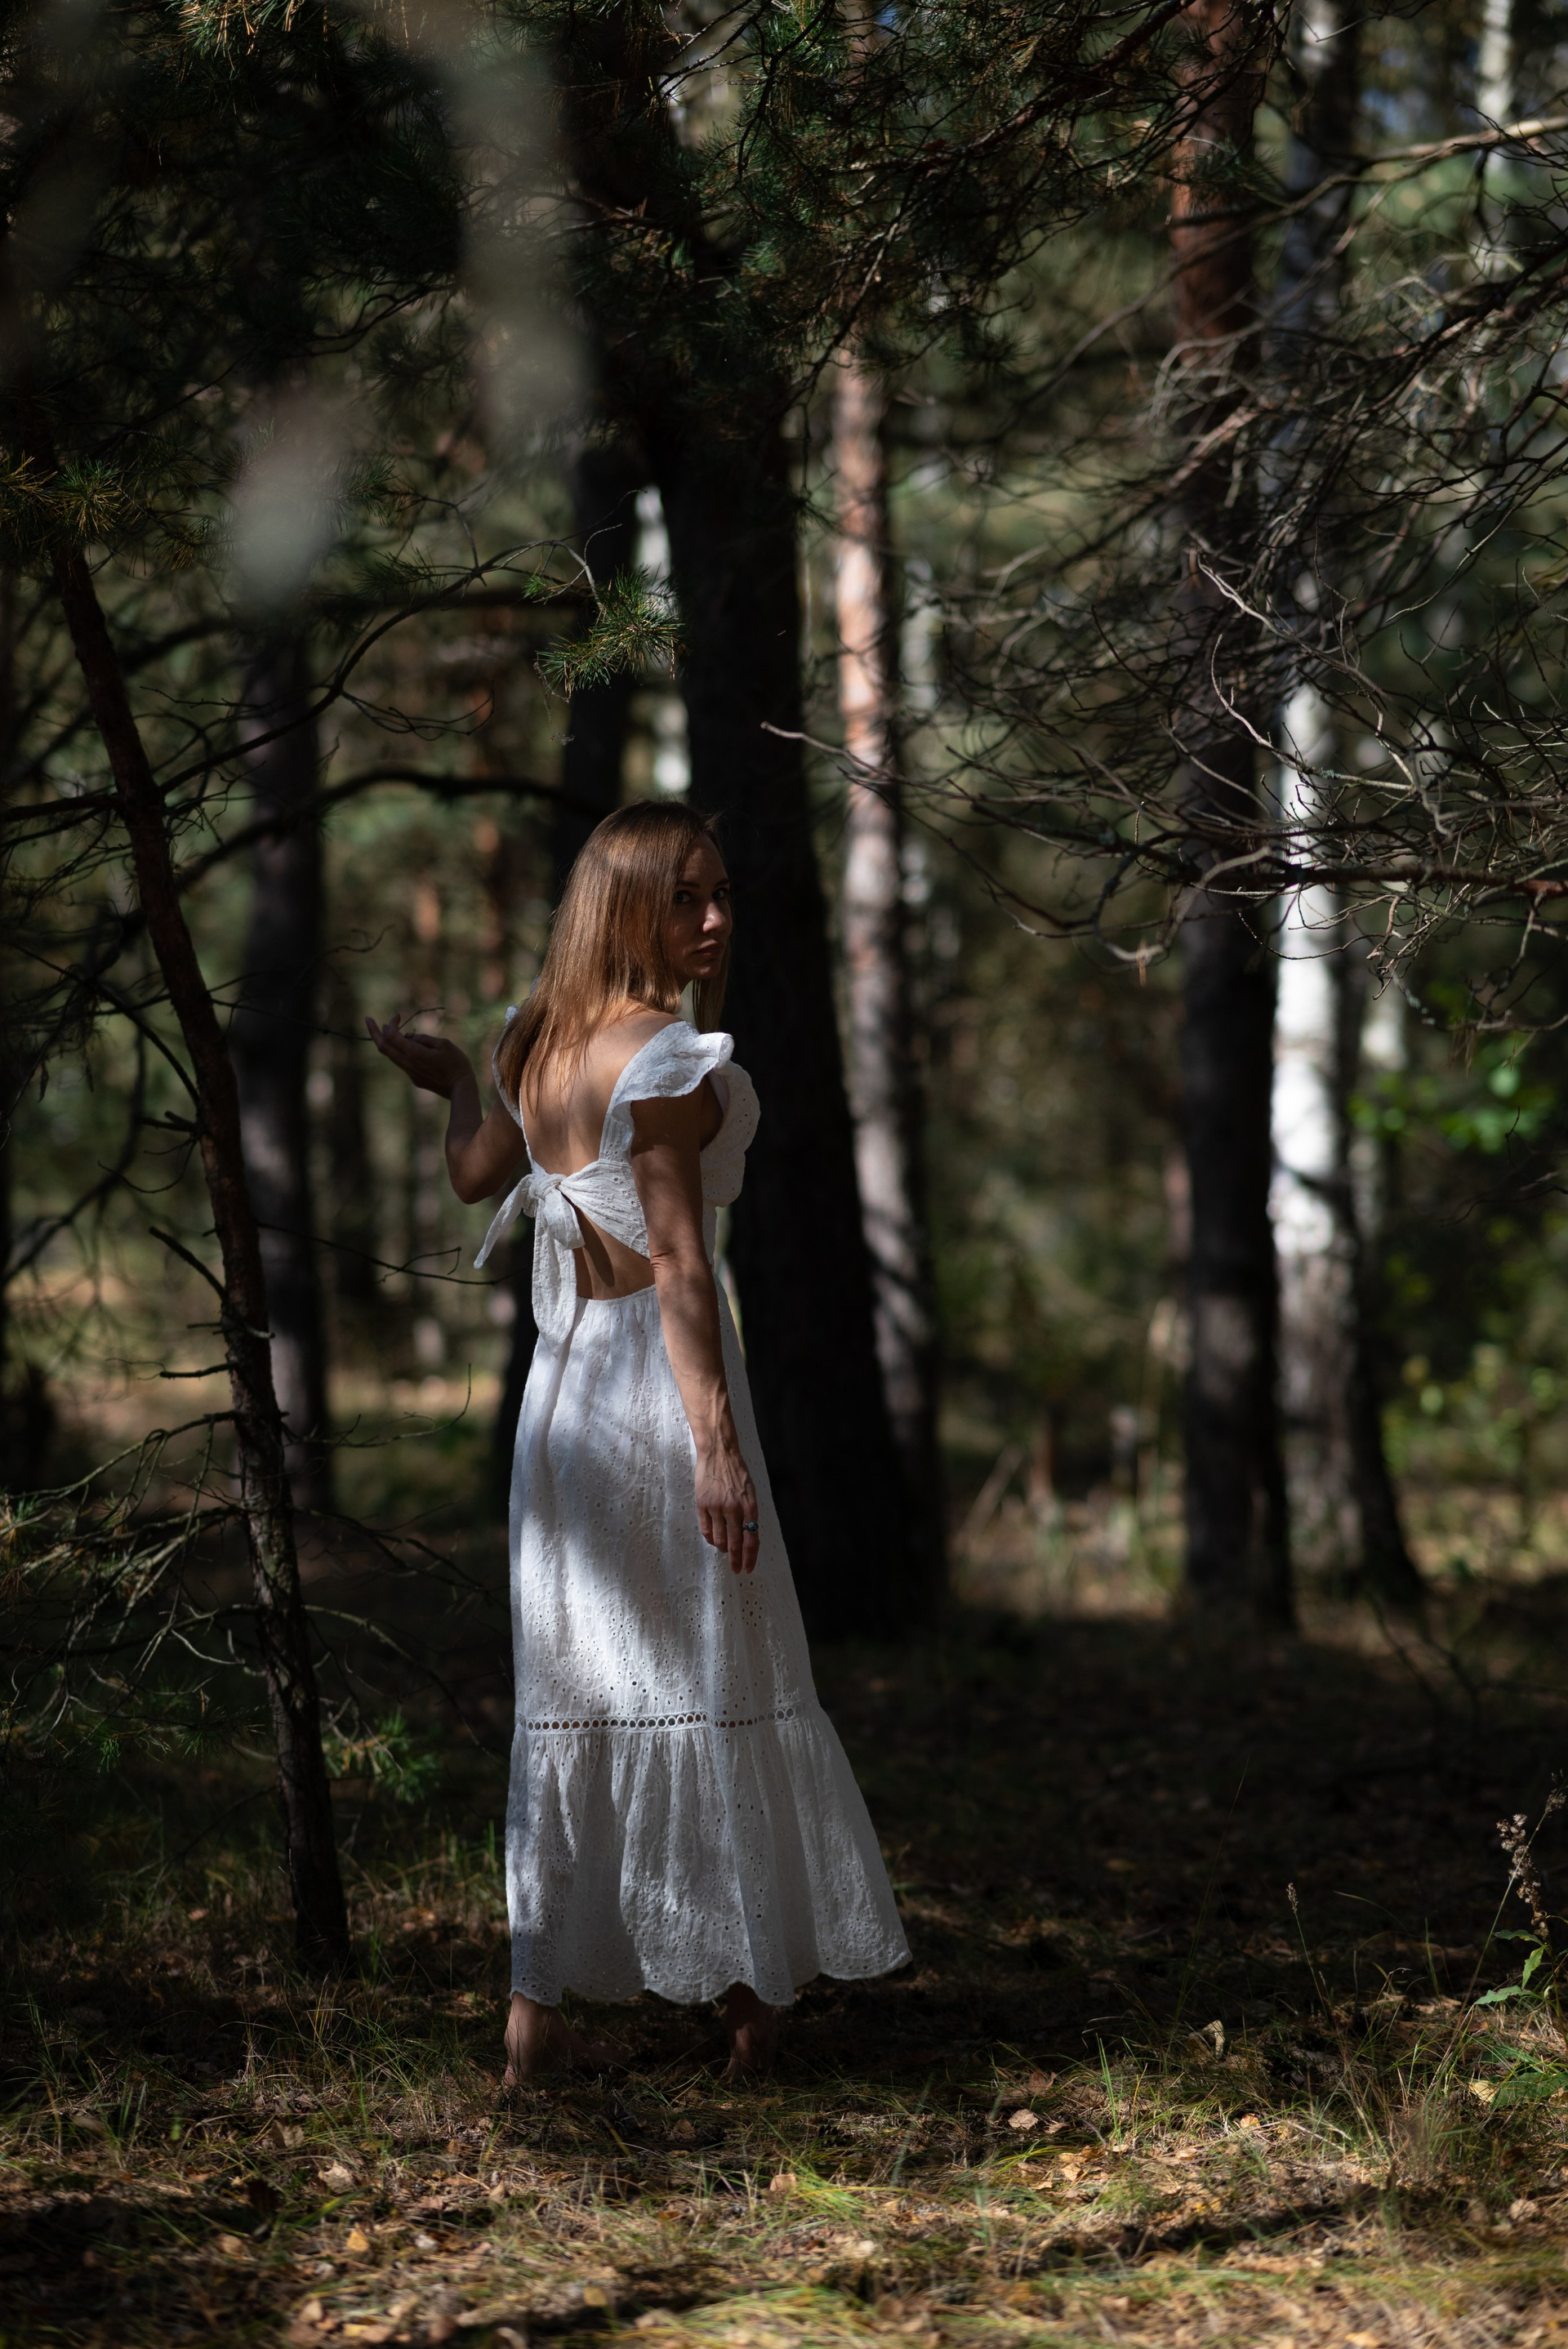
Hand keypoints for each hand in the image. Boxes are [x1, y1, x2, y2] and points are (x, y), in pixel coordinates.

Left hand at [366, 1011, 475, 1100]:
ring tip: (388, 1029)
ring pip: (391, 1055)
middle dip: (374, 1032)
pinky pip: (402, 1062)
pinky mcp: (415, 1078)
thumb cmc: (456, 1063)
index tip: (397, 1015)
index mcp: (414, 1053)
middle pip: (383, 1047)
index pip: (392, 1036)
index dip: (391, 1023)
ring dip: (386, 1041)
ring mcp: (410, 1073)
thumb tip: (408, 1036)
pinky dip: (399, 1050)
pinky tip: (407, 1045)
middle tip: (368, 1019)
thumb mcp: (444, 1044)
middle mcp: (408, 1064)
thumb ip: (423, 1038)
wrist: (461, 1089)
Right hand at [695, 1440, 759, 1574]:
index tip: (748, 1568)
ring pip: (719, 1539)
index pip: (751, 1539)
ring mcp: (717, 1507)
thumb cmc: (736, 1472)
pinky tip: (713, 1539)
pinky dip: (710, 1538)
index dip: (750, 1556)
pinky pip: (706, 1529)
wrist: (718, 1453)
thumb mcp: (750, 1492)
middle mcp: (734, 1509)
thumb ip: (749, 1514)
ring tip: (724, 1549)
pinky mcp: (702, 1504)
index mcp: (750, 1506)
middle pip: (735, 1543)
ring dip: (723, 1548)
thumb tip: (748, 1537)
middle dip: (736, 1560)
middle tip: (736, 1570)